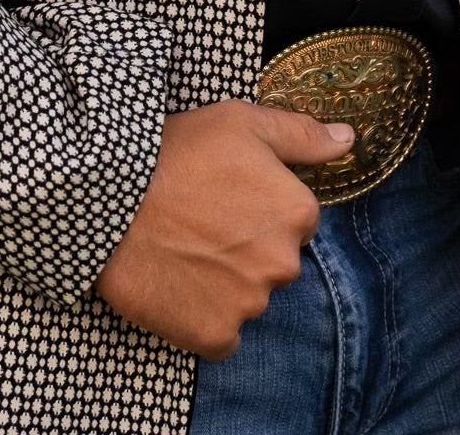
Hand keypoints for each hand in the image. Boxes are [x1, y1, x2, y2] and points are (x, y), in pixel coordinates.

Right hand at [94, 101, 352, 359]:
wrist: (110, 198)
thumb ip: (301, 135)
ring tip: (183, 248)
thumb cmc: (176, 152)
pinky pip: (222, 334)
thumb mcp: (241, 123)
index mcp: (297, 212)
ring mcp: (250, 304)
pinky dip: (204, 316)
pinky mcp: (215, 336)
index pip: (293, 220)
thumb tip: (349, 140)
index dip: (257, 206)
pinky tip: (179, 283)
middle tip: (200, 220)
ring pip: (248, 297)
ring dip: (224, 281)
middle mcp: (284, 263)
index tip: (223, 194)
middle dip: (245, 246)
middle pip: (273, 260)